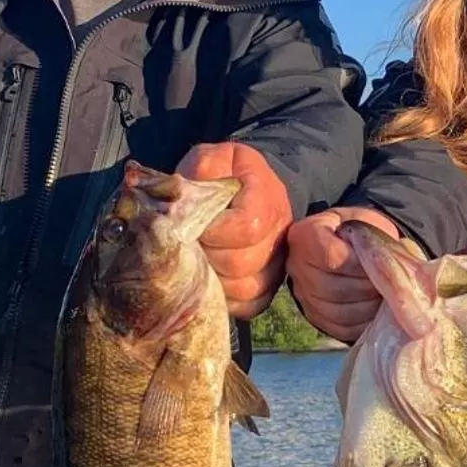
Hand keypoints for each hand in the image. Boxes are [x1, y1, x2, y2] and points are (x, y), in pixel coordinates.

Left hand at [176, 142, 292, 319]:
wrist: (244, 190)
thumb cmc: (221, 176)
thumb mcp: (210, 160)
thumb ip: (201, 169)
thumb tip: (185, 199)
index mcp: (268, 199)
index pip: (245, 228)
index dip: (213, 232)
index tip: (195, 225)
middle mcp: (281, 235)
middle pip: (243, 264)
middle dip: (208, 257)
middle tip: (191, 246)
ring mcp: (277, 264)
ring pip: (246, 289)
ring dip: (214, 280)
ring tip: (198, 263)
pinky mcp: (268, 286)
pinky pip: (250, 306)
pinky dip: (227, 299)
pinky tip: (212, 281)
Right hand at [285, 207, 403, 342]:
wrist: (347, 247)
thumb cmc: (358, 232)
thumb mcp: (366, 222)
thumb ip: (372, 239)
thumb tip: (388, 266)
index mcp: (306, 235)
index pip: (332, 257)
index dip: (360, 265)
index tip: (378, 263)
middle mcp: (296, 266)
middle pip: (334, 288)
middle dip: (368, 288)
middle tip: (387, 283)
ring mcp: (303, 295)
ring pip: (338, 312)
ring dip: (368, 307)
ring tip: (383, 296)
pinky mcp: (315, 317)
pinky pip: (340, 328)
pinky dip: (363, 323)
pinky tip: (376, 311)